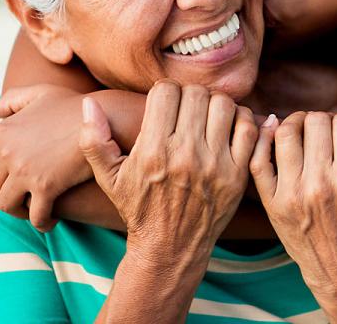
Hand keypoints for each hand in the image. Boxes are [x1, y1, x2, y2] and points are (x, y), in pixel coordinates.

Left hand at [0, 84, 92, 231]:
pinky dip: (42, 222)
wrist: (105, 118)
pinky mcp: (46, 187)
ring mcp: (25, 171)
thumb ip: (11, 100)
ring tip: (34, 209)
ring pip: (6, 206)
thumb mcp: (40, 93)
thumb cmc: (74, 106)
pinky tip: (51, 220)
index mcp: (3, 132)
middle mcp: (8, 153)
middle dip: (4, 195)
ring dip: (19, 212)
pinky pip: (35, 216)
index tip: (8, 179)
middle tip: (23, 196)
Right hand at [80, 80, 257, 262]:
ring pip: (223, 104)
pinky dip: (241, 118)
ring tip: (206, 114)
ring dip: (215, 103)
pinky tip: (228, 124)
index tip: (164, 102)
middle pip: (196, 94)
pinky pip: (247, 129)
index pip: (165, 92)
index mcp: (154, 151)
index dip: (163, 91)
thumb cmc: (138, 207)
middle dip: (189, 94)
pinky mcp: (237, 175)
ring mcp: (215, 165)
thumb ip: (94, 140)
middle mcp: (186, 156)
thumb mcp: (109, 177)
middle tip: (186, 107)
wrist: (170, 247)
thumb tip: (89, 104)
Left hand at [249, 111, 336, 315]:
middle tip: (327, 131)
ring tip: (304, 130)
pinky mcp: (272, 202)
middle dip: (323, 120)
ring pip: (285, 133)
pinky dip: (263, 140)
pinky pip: (259, 160)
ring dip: (295, 123)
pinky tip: (275, 134)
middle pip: (314, 122)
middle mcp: (319, 184)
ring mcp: (292, 193)